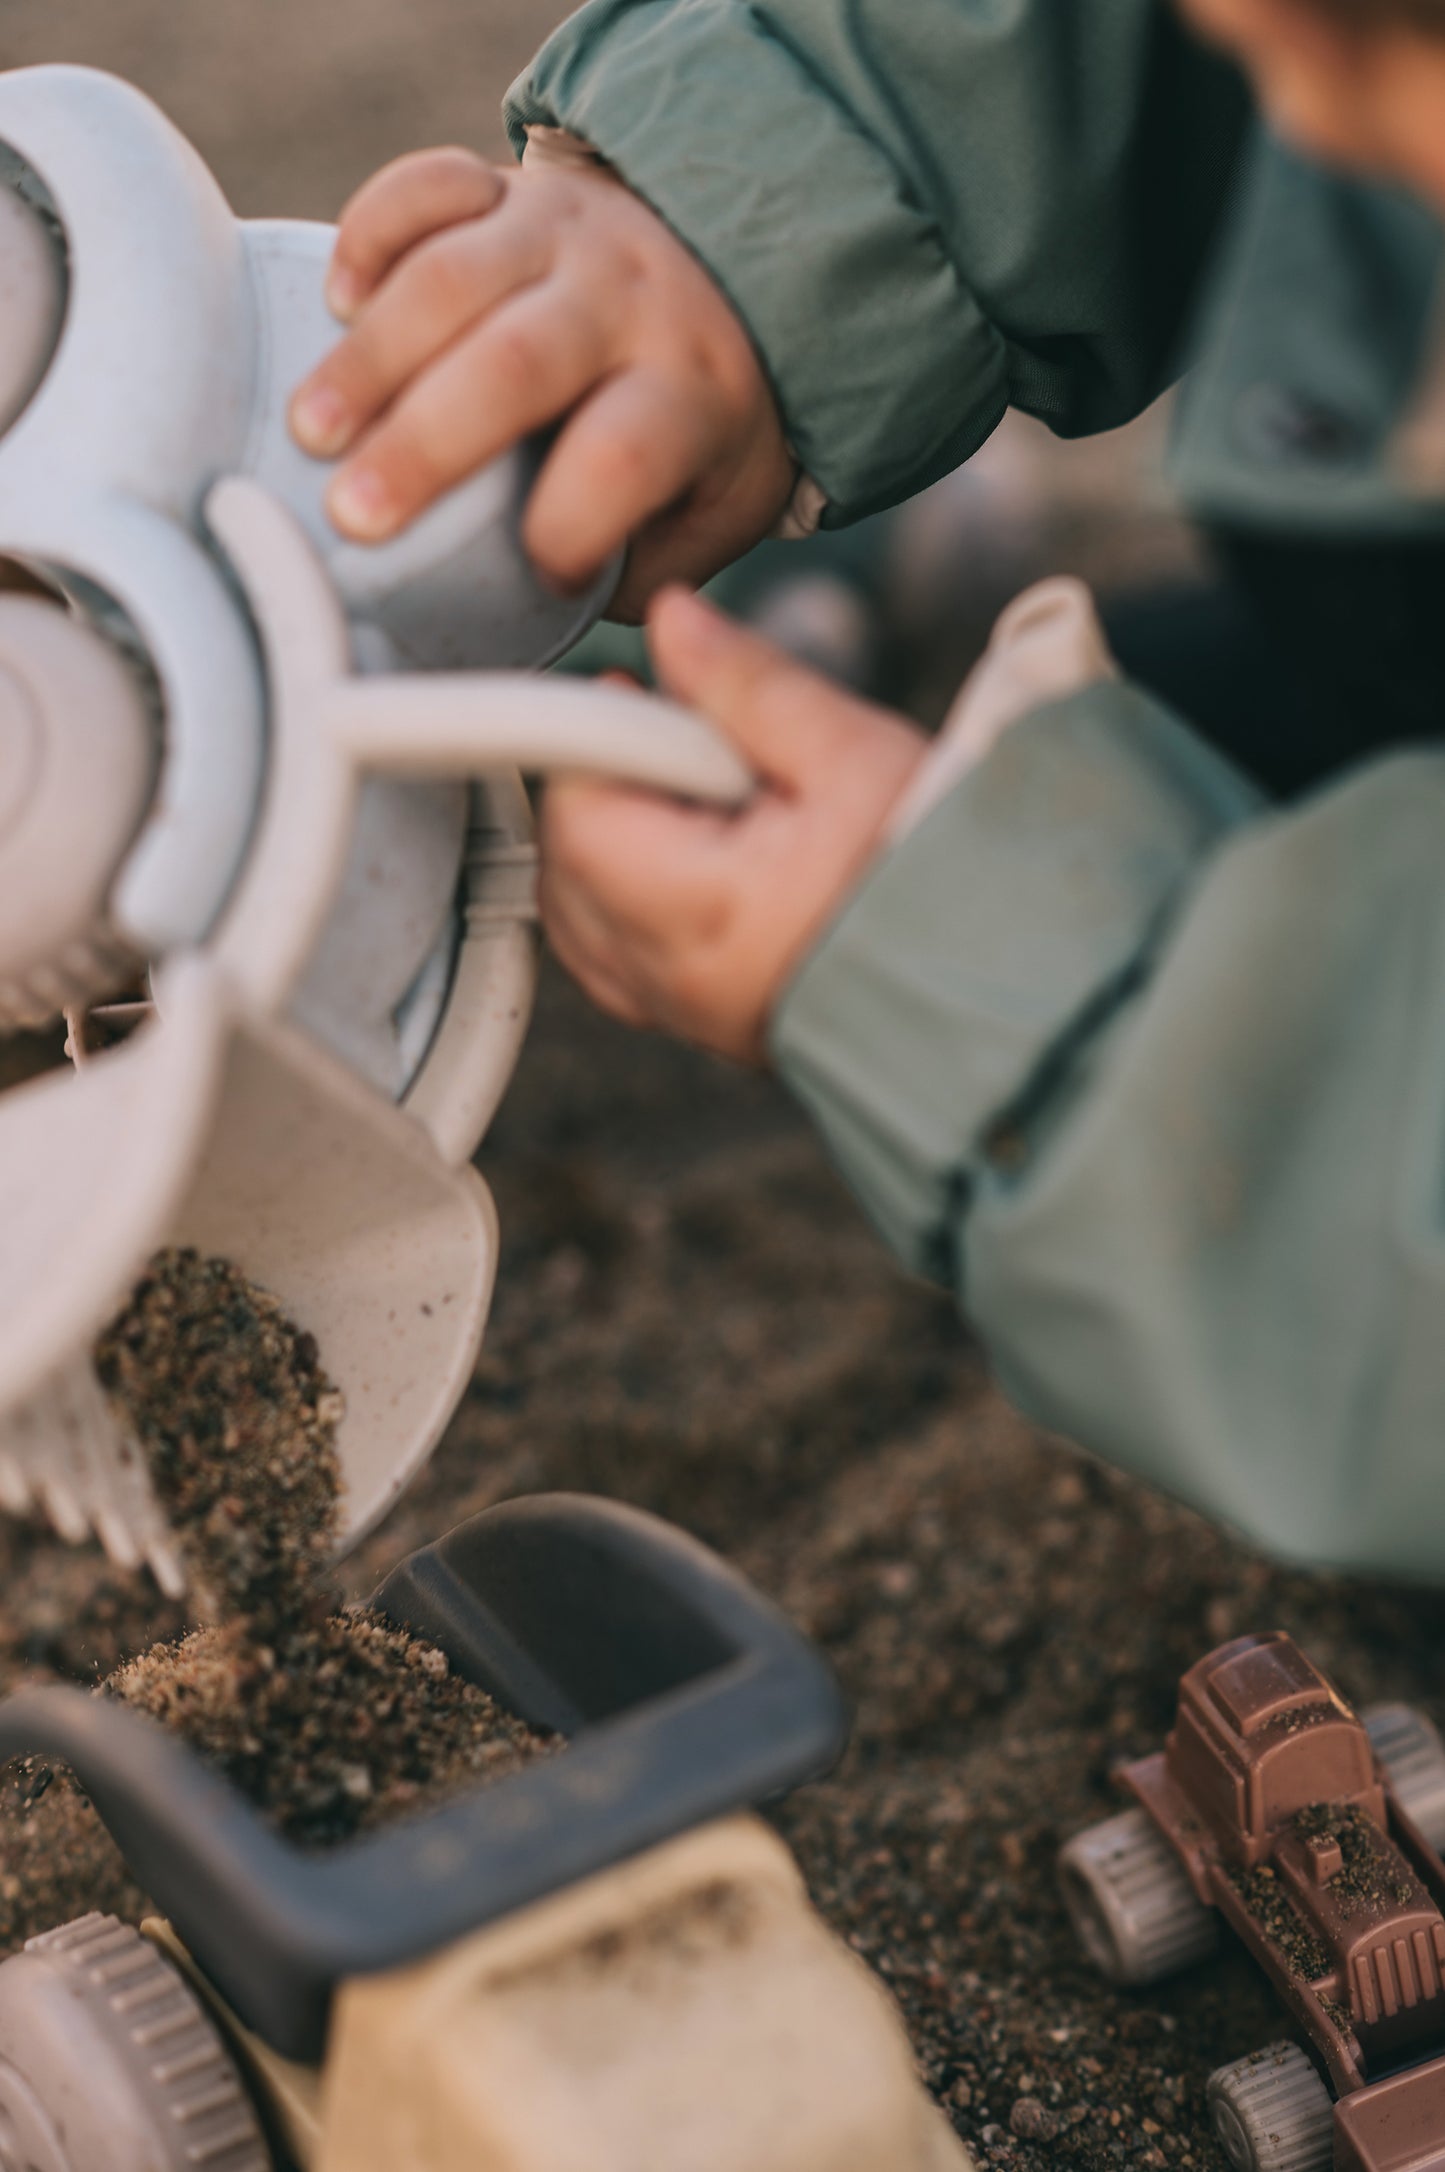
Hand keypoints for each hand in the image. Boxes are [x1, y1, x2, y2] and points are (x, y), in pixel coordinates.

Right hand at [290, 148, 795, 619]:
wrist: (724, 275)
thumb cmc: (694, 429)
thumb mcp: (715, 508)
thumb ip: (647, 565)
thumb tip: (546, 618)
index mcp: (690, 390)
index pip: (626, 454)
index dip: (572, 524)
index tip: (541, 577)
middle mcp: (627, 298)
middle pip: (518, 363)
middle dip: (425, 444)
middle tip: (352, 518)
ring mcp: (562, 231)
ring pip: (452, 277)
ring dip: (370, 359)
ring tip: (310, 432)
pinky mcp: (506, 188)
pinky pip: (428, 186)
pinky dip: (370, 234)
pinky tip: (338, 303)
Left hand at [540, 591, 926, 1064]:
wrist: (1006, 976)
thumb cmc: (942, 870)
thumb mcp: (851, 751)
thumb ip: (746, 685)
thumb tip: (670, 622)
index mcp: (706, 912)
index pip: (580, 813)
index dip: (598, 739)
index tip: (645, 697)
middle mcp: (678, 977)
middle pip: (566, 868)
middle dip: (606, 789)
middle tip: (693, 748)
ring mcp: (686, 1013)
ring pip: (580, 920)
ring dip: (611, 848)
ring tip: (707, 805)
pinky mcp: (704, 1027)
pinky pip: (617, 963)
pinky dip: (625, 905)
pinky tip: (695, 861)